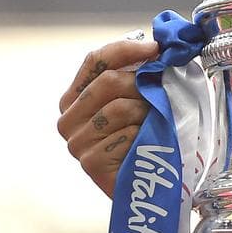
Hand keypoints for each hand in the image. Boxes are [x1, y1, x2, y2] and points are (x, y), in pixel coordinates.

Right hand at [57, 33, 158, 196]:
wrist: (154, 188)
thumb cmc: (150, 141)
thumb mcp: (141, 101)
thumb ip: (140, 75)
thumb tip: (156, 44)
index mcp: (76, 98)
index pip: (95, 60)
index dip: (126, 49)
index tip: (157, 49)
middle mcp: (68, 119)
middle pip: (109, 82)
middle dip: (144, 85)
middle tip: (163, 97)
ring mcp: (76, 142)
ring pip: (120, 107)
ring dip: (149, 113)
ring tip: (157, 126)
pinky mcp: (90, 162)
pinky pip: (126, 134)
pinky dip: (146, 137)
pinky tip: (149, 147)